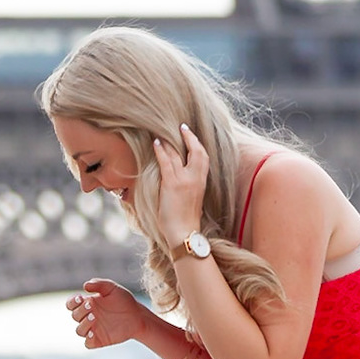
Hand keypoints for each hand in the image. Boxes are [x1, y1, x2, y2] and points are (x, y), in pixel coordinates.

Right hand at [66, 279, 146, 347]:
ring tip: (93, 317)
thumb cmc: (124, 301)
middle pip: (75, 316)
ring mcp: (93, 330)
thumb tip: (85, 286)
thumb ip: (99, 284)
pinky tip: (93, 333)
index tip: (80, 298)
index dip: (72, 302)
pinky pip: (88, 343)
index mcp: (87, 304)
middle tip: (91, 305)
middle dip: (80, 310)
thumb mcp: (113, 289)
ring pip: (79, 330)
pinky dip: (88, 339)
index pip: (71, 304)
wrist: (138, 316)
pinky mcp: (99, 340)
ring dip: (83, 324)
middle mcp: (87, 317)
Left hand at [154, 123, 208, 245]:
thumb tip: (182, 182)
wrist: (185, 232)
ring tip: (161, 133)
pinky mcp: (172, 184)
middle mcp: (196, 178)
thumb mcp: (193, 200)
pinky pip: (166, 162)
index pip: (203, 156)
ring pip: (178, 154)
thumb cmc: (186, 221)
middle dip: (189, 136)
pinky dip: (161, 151)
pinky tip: (156, 143)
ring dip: (169, 141)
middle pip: (196, 150)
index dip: (197, 143)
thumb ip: (190, 187)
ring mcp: (184, 180)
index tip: (191, 134)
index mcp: (202, 181)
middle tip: (181, 126)